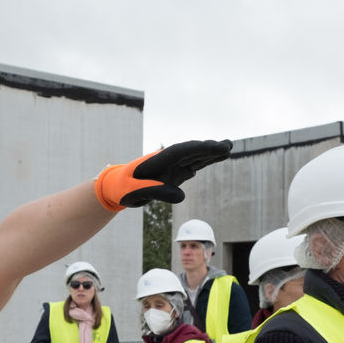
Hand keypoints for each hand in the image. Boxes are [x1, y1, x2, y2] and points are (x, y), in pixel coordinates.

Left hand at [94, 140, 232, 209]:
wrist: (116, 187)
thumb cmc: (123, 189)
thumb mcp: (135, 193)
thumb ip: (157, 192)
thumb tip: (181, 196)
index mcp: (156, 161)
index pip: (180, 152)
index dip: (197, 149)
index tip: (213, 146)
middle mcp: (166, 160)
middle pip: (190, 152)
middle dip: (208, 149)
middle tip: (227, 145)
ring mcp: (171, 166)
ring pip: (193, 158)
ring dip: (209, 154)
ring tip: (227, 149)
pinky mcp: (173, 173)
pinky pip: (191, 166)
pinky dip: (203, 162)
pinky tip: (214, 159)